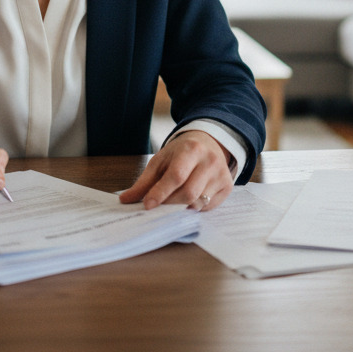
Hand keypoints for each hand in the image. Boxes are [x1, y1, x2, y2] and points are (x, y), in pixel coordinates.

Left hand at [118, 130, 232, 211]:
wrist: (207, 143)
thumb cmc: (180, 153)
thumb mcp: (160, 161)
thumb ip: (144, 182)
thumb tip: (125, 200)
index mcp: (191, 150)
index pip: (176, 176)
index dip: (161, 193)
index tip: (147, 205)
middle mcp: (210, 161)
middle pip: (188, 193)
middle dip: (170, 204)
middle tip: (158, 206)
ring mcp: (221, 174)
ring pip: (198, 203)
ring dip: (181, 208)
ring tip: (173, 201)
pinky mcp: (227, 186)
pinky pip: (208, 207)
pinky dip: (194, 208)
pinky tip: (188, 200)